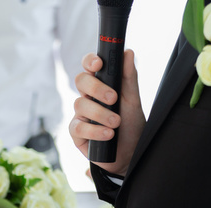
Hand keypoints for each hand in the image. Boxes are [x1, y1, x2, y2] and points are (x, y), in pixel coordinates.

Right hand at [69, 50, 145, 176]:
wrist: (131, 153)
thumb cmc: (131, 125)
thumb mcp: (133, 100)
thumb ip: (129, 77)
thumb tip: (127, 52)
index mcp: (100, 85)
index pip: (89, 66)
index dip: (90, 61)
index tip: (99, 63)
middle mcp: (88, 97)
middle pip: (80, 81)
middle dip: (96, 88)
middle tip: (113, 99)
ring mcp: (80, 115)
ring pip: (80, 104)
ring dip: (100, 114)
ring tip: (116, 123)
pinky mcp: (76, 133)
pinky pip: (78, 127)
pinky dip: (94, 131)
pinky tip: (108, 135)